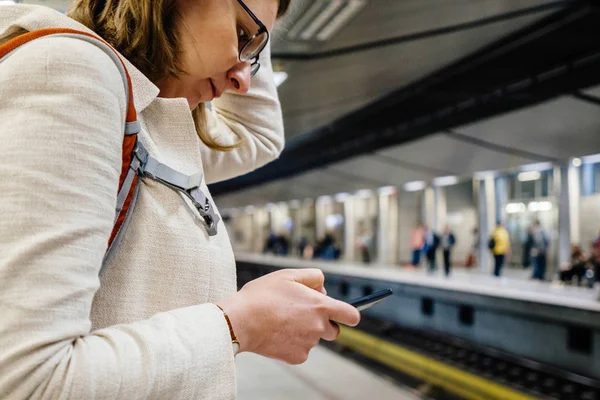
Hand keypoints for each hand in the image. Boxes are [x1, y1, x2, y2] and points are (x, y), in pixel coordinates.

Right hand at [216, 269, 359, 363]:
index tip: (346, 315)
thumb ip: (313, 276)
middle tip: (302, 314)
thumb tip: (323, 286)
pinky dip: (293, 343)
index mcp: (321, 306)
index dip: (350, 315)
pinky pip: (301, 350)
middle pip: (334, 330)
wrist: (240, 321)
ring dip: (305, 332)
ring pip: (314, 339)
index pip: (352, 315)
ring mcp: (308, 344)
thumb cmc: (263, 295)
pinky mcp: (296, 357)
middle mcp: (319, 327)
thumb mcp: (289, 274)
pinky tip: (278, 333)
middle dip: (324, 323)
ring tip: (283, 321)